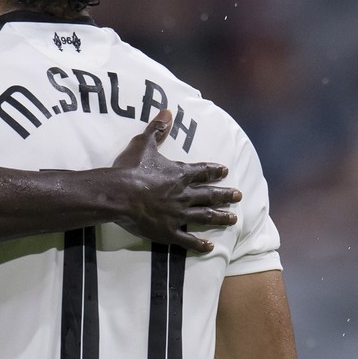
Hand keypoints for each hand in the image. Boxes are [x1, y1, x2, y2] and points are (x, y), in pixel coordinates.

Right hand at [111, 108, 239, 251]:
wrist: (118, 195)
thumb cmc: (129, 169)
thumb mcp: (143, 144)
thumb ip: (157, 129)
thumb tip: (167, 111)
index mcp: (180, 174)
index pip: (203, 171)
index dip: (215, 170)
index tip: (225, 171)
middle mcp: (184, 195)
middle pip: (209, 194)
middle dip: (225, 195)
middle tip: (238, 196)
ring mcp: (178, 215)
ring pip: (205, 216)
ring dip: (220, 217)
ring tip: (233, 219)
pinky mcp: (168, 231)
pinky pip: (187, 240)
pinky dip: (199, 244)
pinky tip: (209, 247)